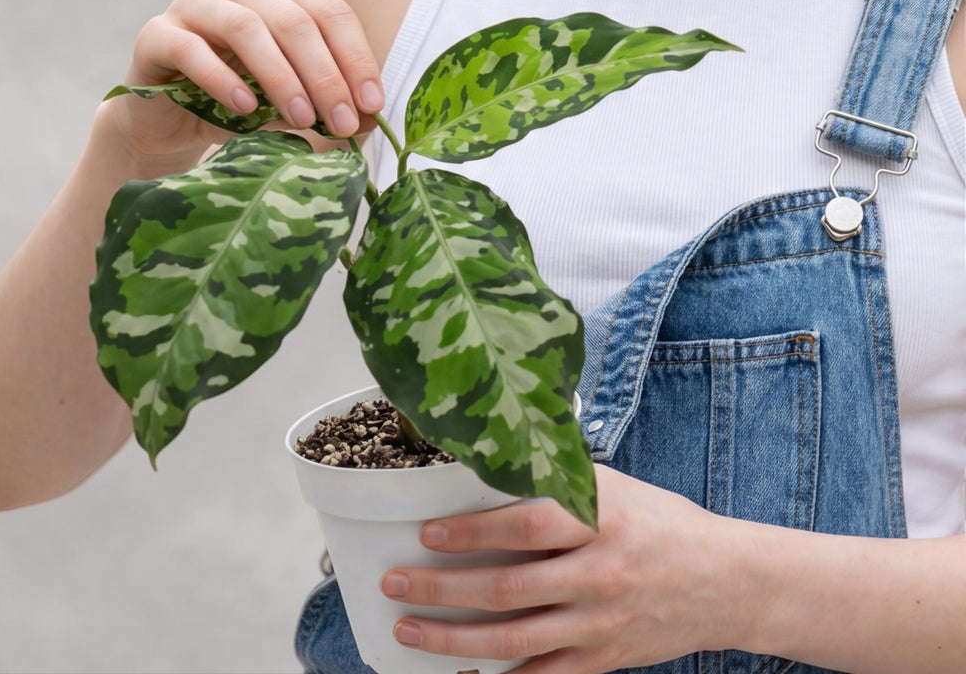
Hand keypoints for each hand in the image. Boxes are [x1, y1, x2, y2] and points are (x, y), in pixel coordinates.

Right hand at [104, 0, 383, 164]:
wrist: (168, 119)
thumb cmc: (240, 100)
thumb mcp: (292, 101)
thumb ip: (327, 102)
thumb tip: (373, 120)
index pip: (330, 13)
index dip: (356, 59)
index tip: (373, 105)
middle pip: (294, 21)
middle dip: (325, 76)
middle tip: (342, 123)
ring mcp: (193, 2)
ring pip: (247, 28)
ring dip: (281, 78)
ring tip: (301, 119)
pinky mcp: (156, 33)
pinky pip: (192, 49)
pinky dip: (223, 79)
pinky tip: (245, 108)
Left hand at [379, 464, 736, 672]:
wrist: (727, 583)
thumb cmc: (662, 522)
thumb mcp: (614, 487)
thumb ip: (558, 485)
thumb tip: (490, 468)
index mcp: (600, 521)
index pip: (525, 526)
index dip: (471, 532)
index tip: (427, 534)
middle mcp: (599, 575)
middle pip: (507, 588)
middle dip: (442, 589)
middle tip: (395, 584)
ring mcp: (600, 624)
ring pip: (514, 639)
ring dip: (453, 639)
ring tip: (408, 631)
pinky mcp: (603, 659)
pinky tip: (460, 673)